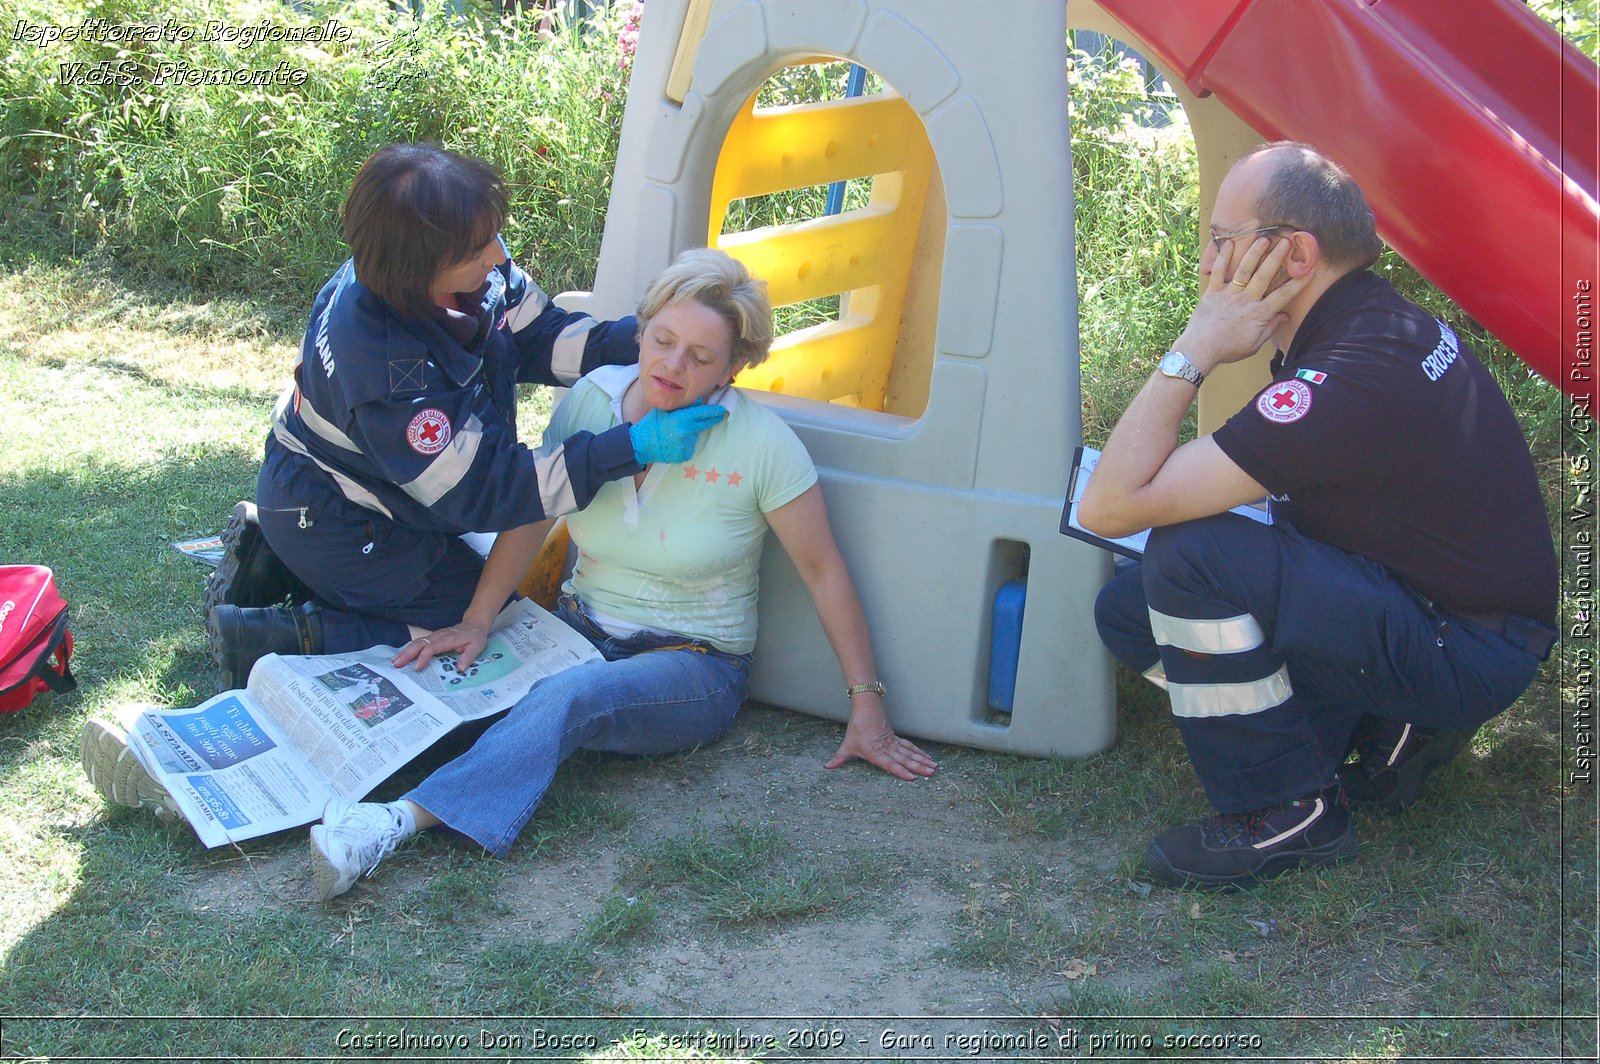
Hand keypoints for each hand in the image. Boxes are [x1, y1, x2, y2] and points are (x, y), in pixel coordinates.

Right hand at [391, 619, 489, 671]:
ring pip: (416, 642)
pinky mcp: (431, 638)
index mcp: (448, 639)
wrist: (474, 625)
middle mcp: (438, 636)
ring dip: (405, 652)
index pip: (432, 647)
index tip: (417, 667)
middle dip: (407, 654)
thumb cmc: (474, 637)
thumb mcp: (476, 647)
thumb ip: (468, 657)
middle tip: (397, 664)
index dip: (424, 657)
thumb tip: (460, 669)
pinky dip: (408, 649)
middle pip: (420, 643)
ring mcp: (434, 636)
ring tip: (395, 662)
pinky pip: (418, 643)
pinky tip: (401, 656)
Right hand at [629, 400, 727, 464]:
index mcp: (682, 419)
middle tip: (719, 416)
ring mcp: (686, 445)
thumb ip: (682, 407)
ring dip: (690, 434)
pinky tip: (673, 444)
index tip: (723, 410)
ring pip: (694, 437)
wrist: (640, 445)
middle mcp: (687, 432)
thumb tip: (699, 400)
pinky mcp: (685, 455)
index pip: (703, 414)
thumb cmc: (650, 425)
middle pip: (704, 425)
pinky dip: (685, 445)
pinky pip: (689, 447)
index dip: (714, 412)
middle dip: (711, 420)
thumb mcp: (664, 412)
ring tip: (674, 435)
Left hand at [825, 696, 937, 780]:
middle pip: (905, 759)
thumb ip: (840, 758)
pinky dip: (919, 753)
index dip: (900, 771)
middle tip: (931, 773)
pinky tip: (927, 757)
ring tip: (934, 767)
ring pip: (910, 753)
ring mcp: (893, 743)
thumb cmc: (857, 728)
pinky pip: (910, 747)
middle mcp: (887, 749)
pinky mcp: (896, 739)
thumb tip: (827, 767)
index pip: (890, 764)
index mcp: (876, 753)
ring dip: (922, 760)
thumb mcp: (848, 745)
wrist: (866, 709)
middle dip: (919, 767)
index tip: (912, 777)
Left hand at [1175, 236, 1309, 370]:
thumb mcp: (1254, 344)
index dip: (1298, 282)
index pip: (1284, 295)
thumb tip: (1285, 316)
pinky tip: (1229, 244)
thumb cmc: (1228, 349)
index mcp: (1259, 314)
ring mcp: (1228, 294)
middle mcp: (1246, 300)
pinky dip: (1223, 258)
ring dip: (1254, 253)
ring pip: (1244, 270)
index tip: (1309, 269)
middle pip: (1264, 275)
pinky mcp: (1212, 292)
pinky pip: (1219, 272)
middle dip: (1277, 257)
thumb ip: (1270, 328)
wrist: (1200, 350)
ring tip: (1263, 237)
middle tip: (1286, 241)